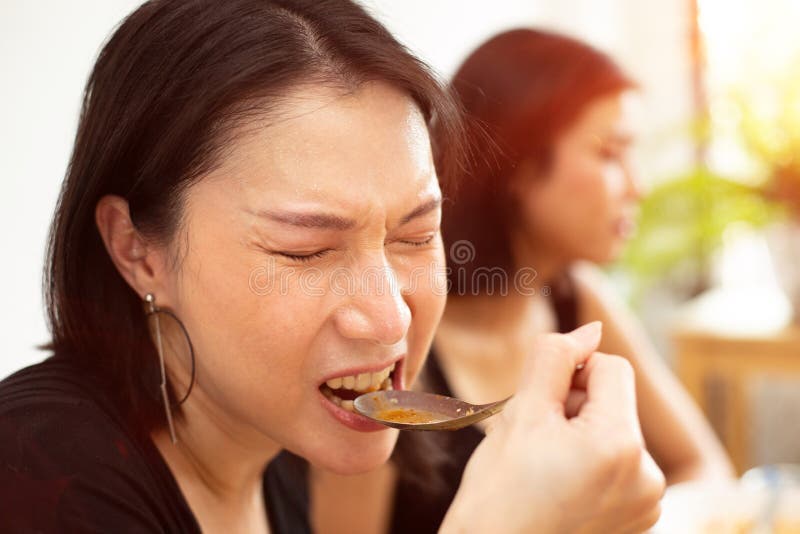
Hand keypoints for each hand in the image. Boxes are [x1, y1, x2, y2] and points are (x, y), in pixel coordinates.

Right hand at [440, 322, 664, 533]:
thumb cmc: (497, 493)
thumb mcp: (521, 413)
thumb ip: (556, 358)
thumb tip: (591, 330)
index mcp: (622, 445)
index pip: (611, 368)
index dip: (570, 374)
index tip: (539, 402)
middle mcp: (648, 477)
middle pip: (613, 402)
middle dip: (573, 409)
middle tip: (533, 443)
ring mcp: (646, 504)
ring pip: (612, 433)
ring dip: (579, 437)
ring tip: (543, 470)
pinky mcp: (638, 520)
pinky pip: (617, 467)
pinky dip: (589, 466)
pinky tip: (557, 489)